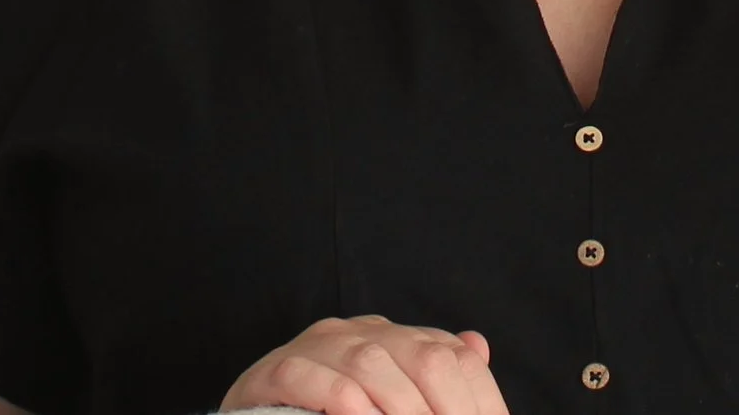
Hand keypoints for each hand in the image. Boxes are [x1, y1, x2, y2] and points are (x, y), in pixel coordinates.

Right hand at [220, 314, 511, 414]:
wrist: (258, 410)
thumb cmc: (329, 411)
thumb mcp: (388, 395)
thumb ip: (434, 376)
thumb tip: (479, 346)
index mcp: (394, 337)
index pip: (451, 356)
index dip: (479, 400)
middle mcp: (359, 331)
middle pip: (422, 355)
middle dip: (446, 408)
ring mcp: (317, 347)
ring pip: (370, 363)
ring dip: (400, 408)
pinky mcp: (276, 369)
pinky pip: (311, 376)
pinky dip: (341, 400)